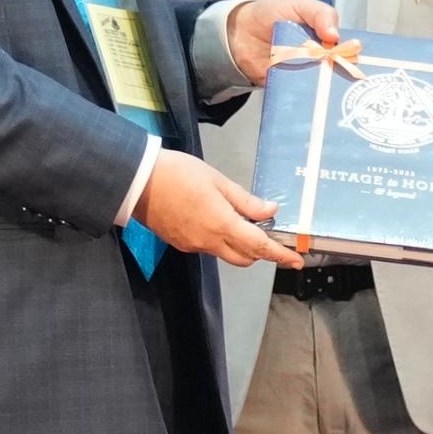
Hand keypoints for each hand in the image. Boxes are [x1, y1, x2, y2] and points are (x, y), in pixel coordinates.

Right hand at [134, 147, 300, 267]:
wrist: (136, 181)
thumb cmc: (177, 173)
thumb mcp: (217, 180)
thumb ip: (245, 200)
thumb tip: (269, 211)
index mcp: (221, 224)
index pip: (259, 247)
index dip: (280, 255)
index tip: (297, 260)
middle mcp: (208, 241)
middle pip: (245, 258)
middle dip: (261, 252)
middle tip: (270, 236)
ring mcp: (193, 245)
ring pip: (226, 255)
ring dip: (240, 246)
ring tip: (243, 224)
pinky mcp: (180, 244)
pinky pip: (209, 249)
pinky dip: (221, 241)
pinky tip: (218, 222)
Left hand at [225, 0, 344, 87]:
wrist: (239, 33)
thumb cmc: (270, 14)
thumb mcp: (298, 4)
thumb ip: (320, 14)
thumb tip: (335, 36)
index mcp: (327, 38)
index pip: (350, 49)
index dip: (353, 53)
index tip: (356, 56)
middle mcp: (320, 58)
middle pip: (340, 70)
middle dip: (341, 71)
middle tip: (337, 68)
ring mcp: (305, 73)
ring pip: (323, 84)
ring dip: (324, 84)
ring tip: (322, 81)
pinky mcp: (291, 87)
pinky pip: (302, 94)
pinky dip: (304, 94)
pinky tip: (308, 93)